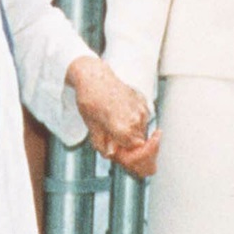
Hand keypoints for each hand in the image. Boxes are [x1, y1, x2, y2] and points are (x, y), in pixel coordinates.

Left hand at [66, 57, 157, 174]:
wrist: (94, 76)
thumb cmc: (90, 100)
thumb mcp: (92, 127)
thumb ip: (103, 144)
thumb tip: (110, 154)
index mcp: (124, 130)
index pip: (136, 154)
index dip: (128, 157)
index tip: (120, 154)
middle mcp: (136, 120)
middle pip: (139, 143)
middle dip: (128, 146)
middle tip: (113, 142)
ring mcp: (141, 109)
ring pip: (141, 130)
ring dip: (131, 133)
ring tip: (114, 124)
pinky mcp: (142, 101)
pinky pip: (142, 118)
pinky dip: (134, 120)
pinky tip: (120, 113)